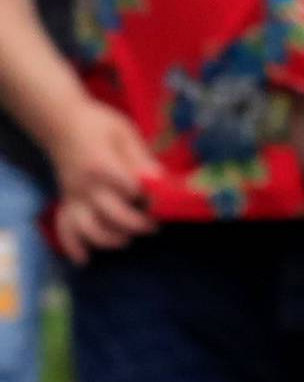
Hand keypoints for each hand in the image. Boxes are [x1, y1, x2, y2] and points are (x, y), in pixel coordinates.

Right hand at [48, 97, 159, 262]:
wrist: (61, 122)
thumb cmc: (98, 124)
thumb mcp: (124, 133)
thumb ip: (141, 159)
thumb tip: (160, 181)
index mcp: (102, 165)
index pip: (131, 190)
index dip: (151, 199)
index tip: (164, 202)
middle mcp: (86, 186)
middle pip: (113, 215)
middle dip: (138, 224)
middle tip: (153, 225)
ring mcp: (73, 197)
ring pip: (89, 229)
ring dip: (111, 240)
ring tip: (127, 239)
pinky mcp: (66, 202)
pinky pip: (64, 229)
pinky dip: (73, 247)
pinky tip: (85, 260)